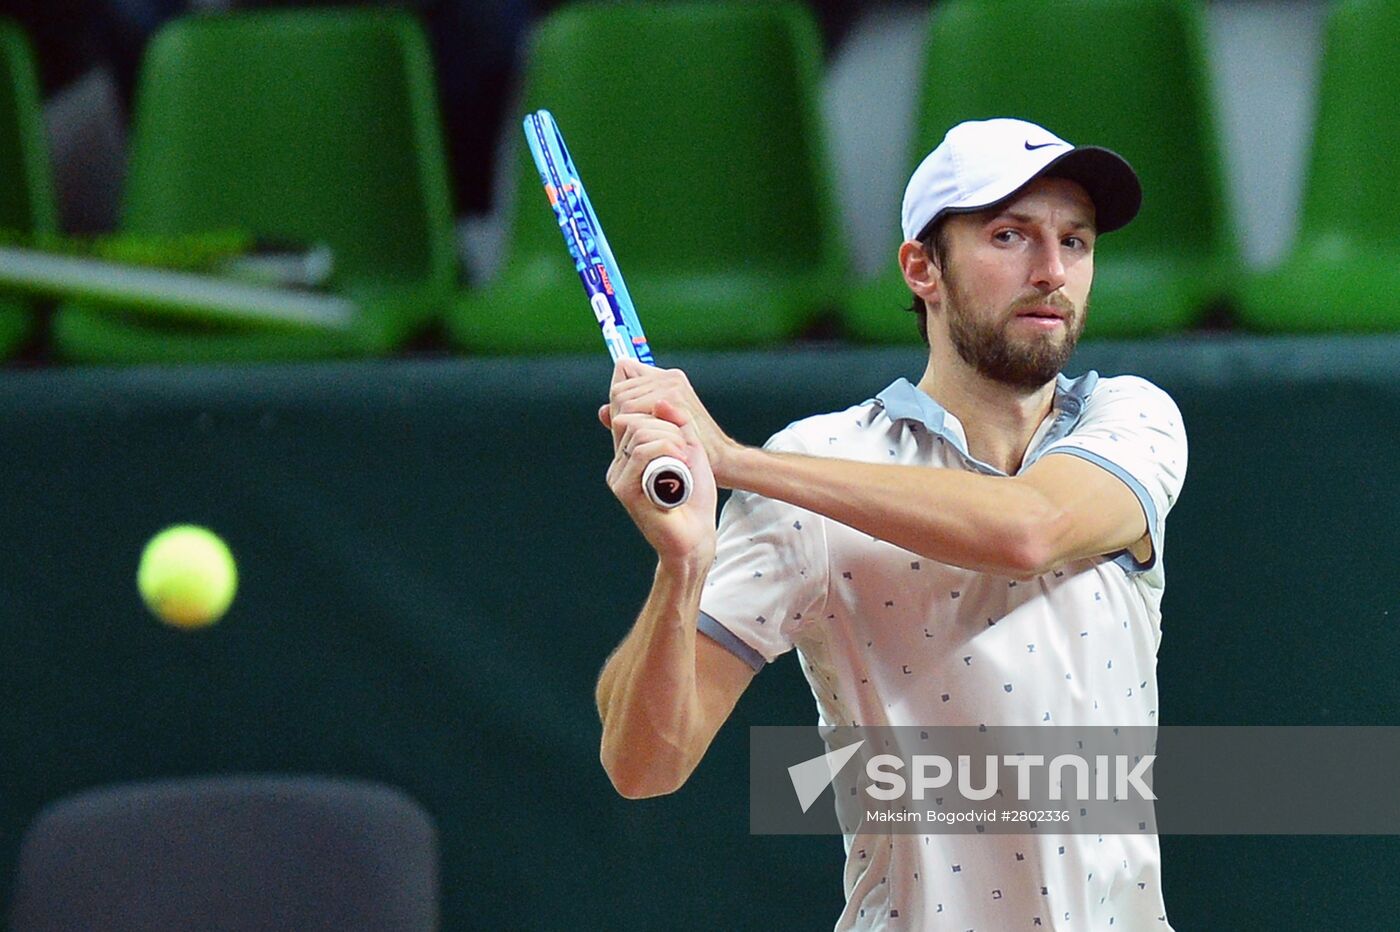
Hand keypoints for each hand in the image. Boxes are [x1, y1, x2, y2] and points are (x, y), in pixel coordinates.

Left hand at [599, 358, 741, 484]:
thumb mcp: (661, 429)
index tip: (623, 418)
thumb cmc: (690, 449)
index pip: (623, 370)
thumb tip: (602, 412)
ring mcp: (670, 384)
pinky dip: (631, 425)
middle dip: (618, 412)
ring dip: (622, 421)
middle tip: (628, 435)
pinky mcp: (671, 396)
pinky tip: (643, 440)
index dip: (618, 396)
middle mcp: (668, 377)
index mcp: (666, 379)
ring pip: (622, 398)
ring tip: (637, 441)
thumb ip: (633, 417)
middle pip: (619, 387)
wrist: (721, 459)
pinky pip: (630, 407)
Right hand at [603, 399, 718, 566]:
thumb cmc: (694, 498)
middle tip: (688, 449)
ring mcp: (619, 477)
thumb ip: (678, 424)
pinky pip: (640, 452)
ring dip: (669, 437)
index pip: (629, 414)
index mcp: (630, 454)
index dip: (656, 411)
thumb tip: (661, 400)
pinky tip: (681, 462)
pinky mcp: (624, 490)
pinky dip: (665, 449)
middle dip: (666, 425)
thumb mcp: (691, 450)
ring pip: (637, 433)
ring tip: (686, 458)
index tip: (682, 430)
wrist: (696, 536)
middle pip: (632, 419)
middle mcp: (619, 464)